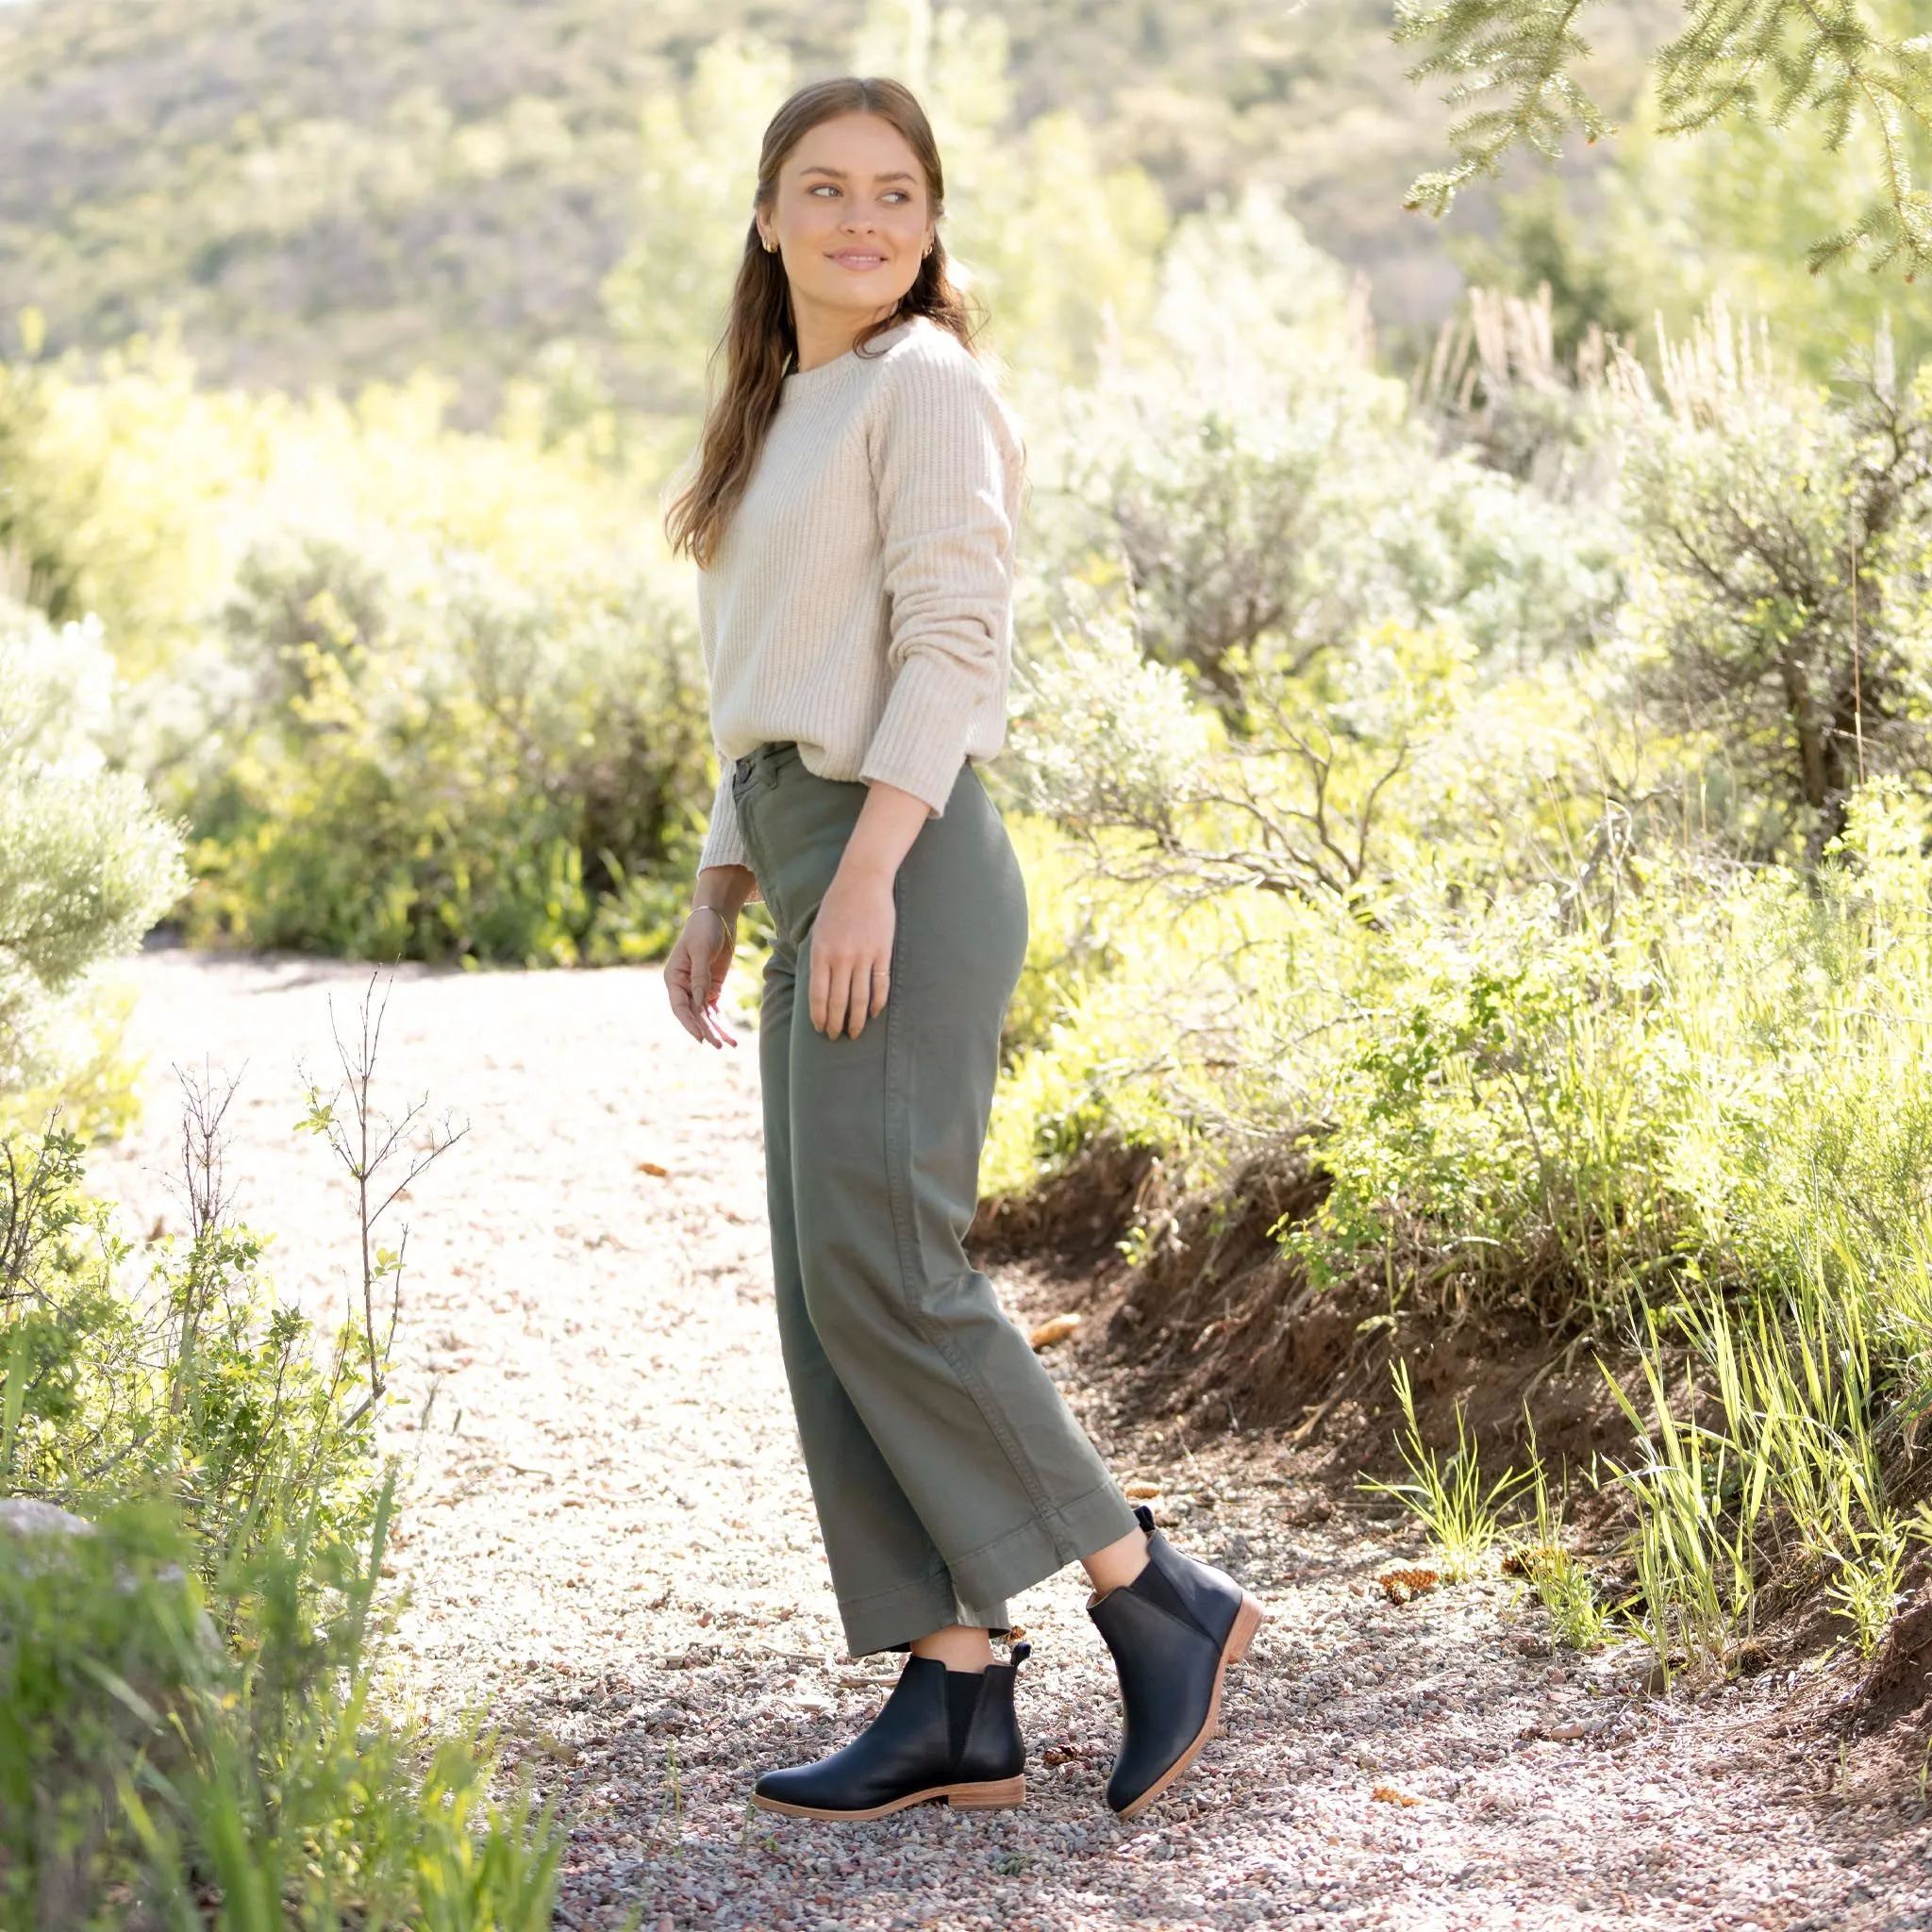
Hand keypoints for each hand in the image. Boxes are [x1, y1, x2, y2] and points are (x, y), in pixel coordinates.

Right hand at [665, 904, 739, 1047]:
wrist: (717, 917)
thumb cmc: (703, 930)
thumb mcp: (700, 951)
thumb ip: (700, 977)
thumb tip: (699, 1003)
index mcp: (673, 978)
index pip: (680, 1006)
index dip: (689, 1023)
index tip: (700, 1037)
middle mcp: (683, 987)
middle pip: (694, 1015)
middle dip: (706, 1030)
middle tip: (718, 1045)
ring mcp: (698, 989)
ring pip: (706, 1016)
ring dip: (716, 1030)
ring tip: (729, 1045)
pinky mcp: (712, 988)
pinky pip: (716, 1010)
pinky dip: (723, 1022)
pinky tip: (731, 1036)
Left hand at [810, 864, 894, 1039]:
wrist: (862, 880)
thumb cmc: (837, 905)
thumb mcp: (818, 931)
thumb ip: (818, 958)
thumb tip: (818, 987)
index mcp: (820, 953)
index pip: (818, 995)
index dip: (819, 1016)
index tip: (820, 1029)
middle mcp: (840, 958)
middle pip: (838, 1001)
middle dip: (836, 1024)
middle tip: (836, 1037)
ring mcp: (863, 956)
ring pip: (859, 998)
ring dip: (856, 1019)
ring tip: (854, 1032)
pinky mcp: (882, 952)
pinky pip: (880, 985)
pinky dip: (876, 1002)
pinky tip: (873, 1012)